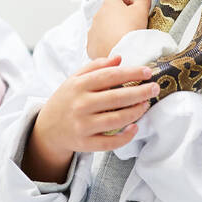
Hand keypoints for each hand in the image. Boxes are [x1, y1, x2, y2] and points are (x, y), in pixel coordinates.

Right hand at [33, 56, 158, 156]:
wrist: (47, 129)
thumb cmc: (66, 100)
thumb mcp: (74, 79)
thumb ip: (95, 67)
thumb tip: (119, 58)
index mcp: (78, 86)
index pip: (109, 76)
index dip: (131, 73)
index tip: (147, 72)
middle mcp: (80, 105)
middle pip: (116, 98)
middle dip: (140, 92)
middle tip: (155, 88)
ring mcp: (82, 125)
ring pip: (116, 119)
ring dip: (136, 112)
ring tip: (146, 105)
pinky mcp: (85, 144)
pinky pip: (110, 142)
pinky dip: (125, 136)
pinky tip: (135, 127)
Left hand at [87, 0, 151, 59]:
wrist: (122, 53)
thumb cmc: (131, 30)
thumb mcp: (142, 11)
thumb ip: (143, 0)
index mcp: (109, 3)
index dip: (128, 1)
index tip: (135, 9)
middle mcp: (98, 15)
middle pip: (109, 11)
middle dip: (119, 16)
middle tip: (131, 25)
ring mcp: (93, 30)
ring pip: (102, 27)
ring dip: (111, 30)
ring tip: (124, 38)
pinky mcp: (91, 45)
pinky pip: (98, 41)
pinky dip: (106, 43)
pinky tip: (116, 47)